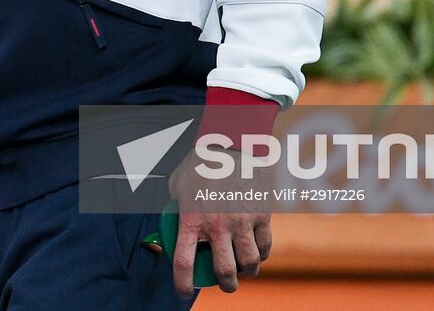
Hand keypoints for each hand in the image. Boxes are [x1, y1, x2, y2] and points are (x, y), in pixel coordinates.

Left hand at [166, 149, 272, 297]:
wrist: (230, 141)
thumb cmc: (199, 162)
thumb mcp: (178, 183)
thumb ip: (175, 206)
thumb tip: (168, 224)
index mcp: (192, 219)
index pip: (184, 263)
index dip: (182, 284)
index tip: (183, 292)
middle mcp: (218, 225)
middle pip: (225, 272)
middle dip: (227, 286)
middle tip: (227, 285)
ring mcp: (242, 221)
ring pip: (250, 263)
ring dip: (247, 273)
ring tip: (245, 271)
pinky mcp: (262, 214)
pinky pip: (265, 246)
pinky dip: (262, 255)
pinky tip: (257, 252)